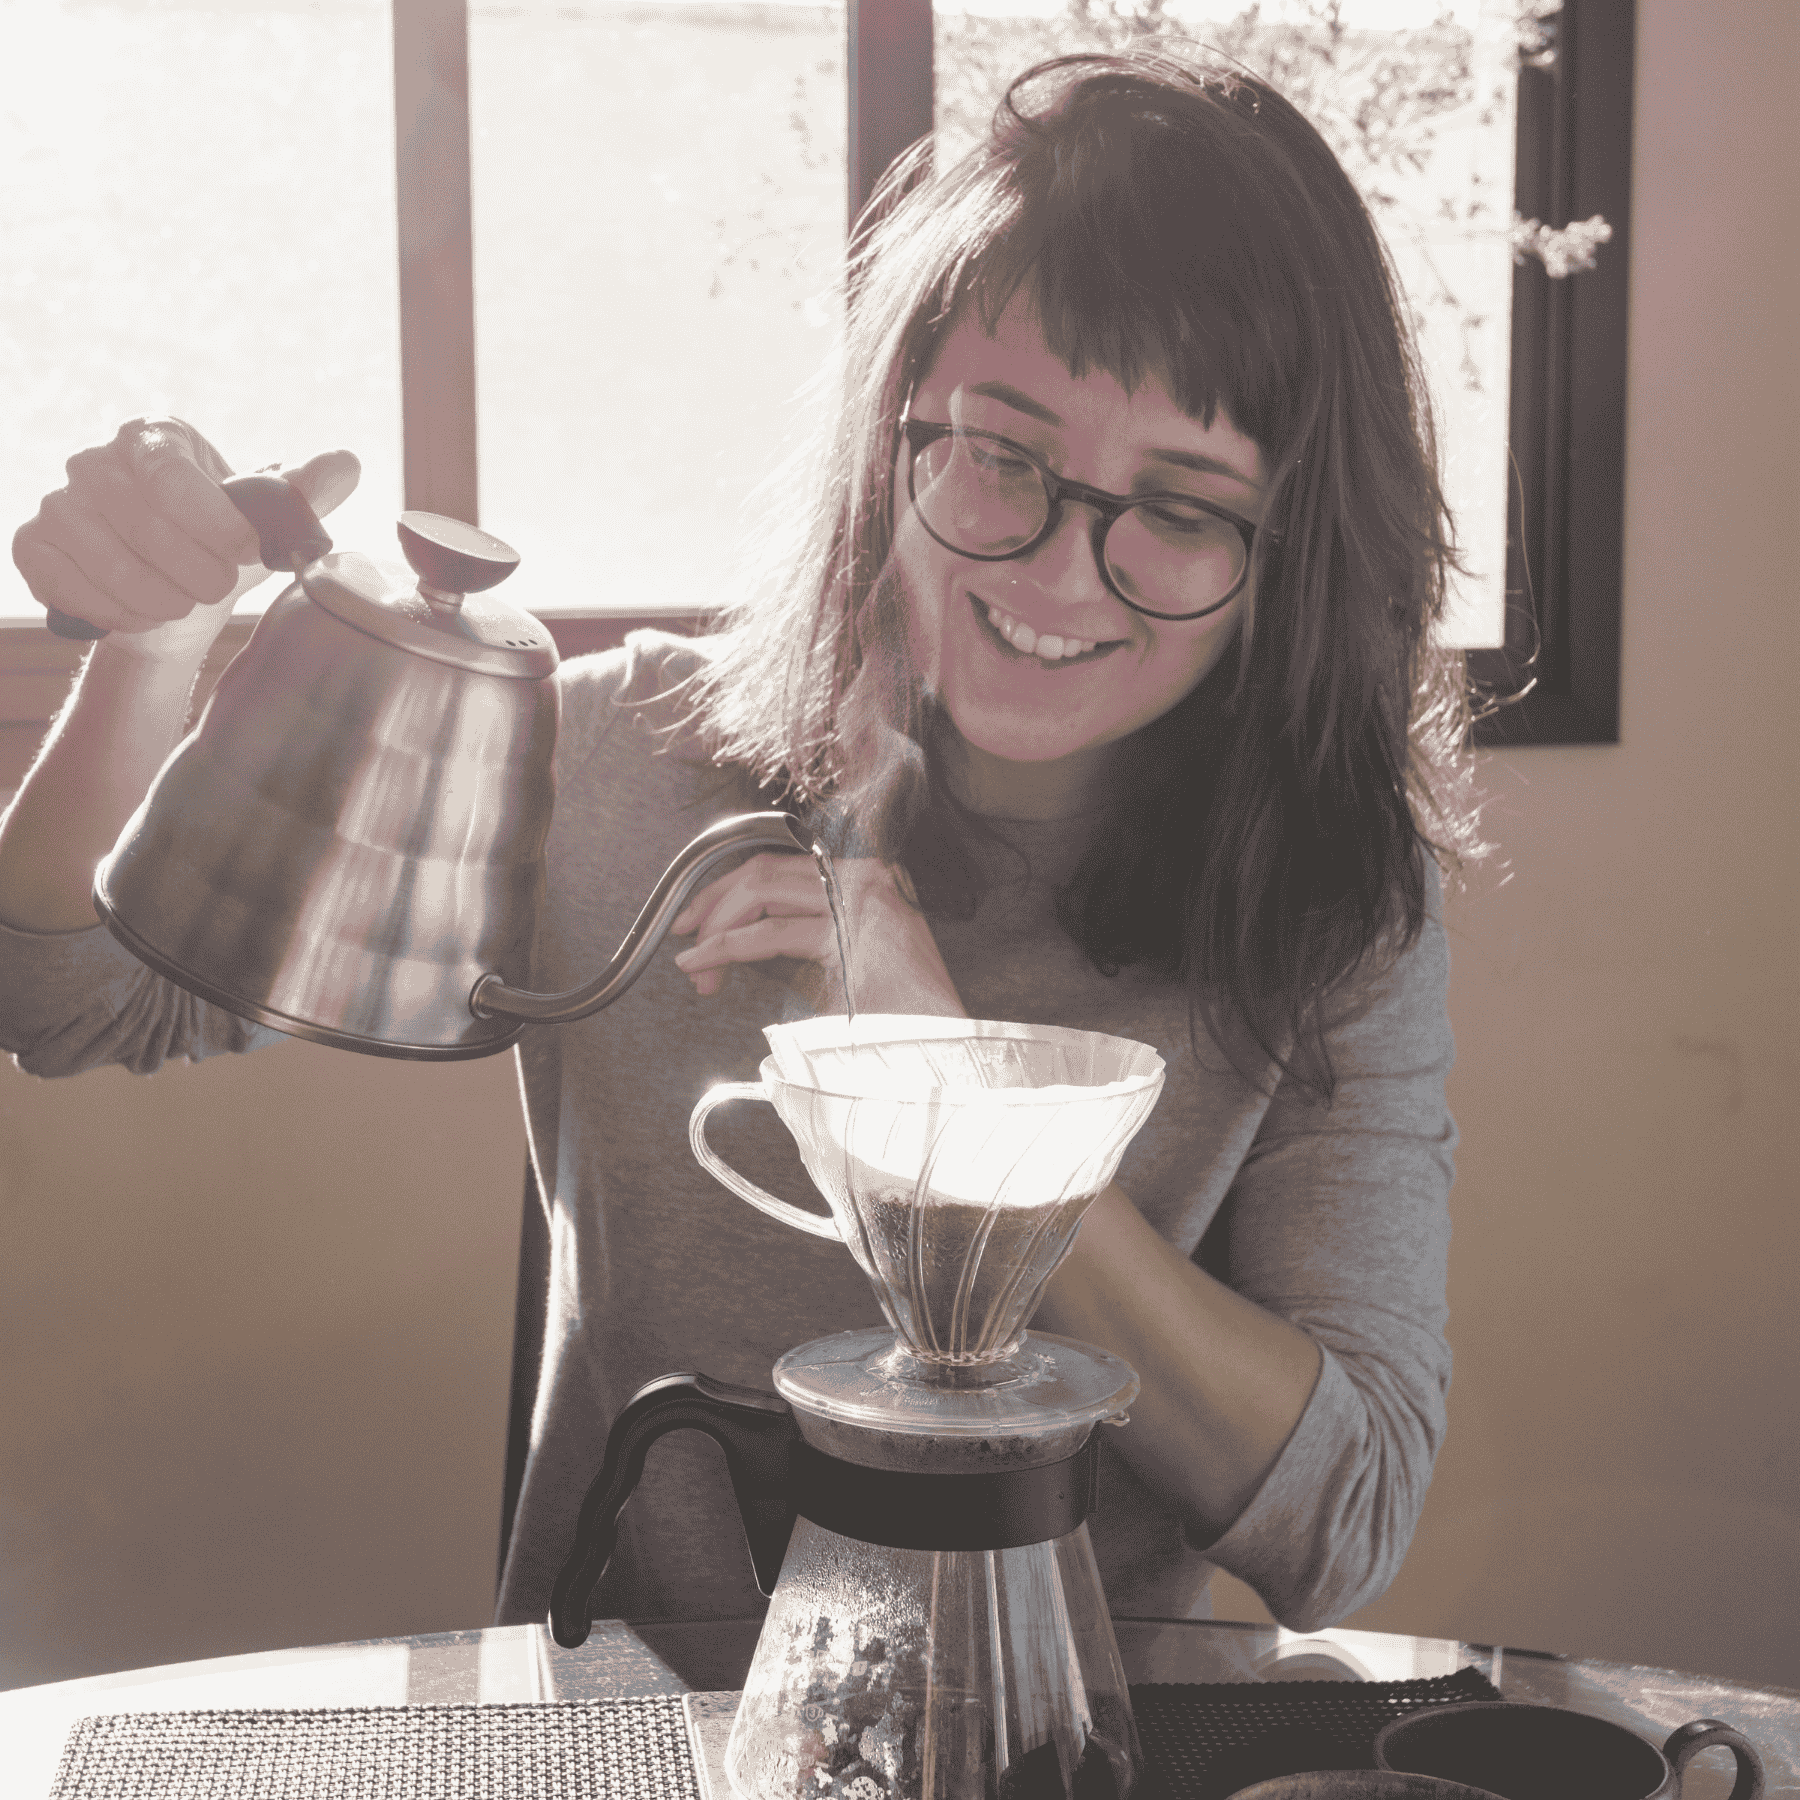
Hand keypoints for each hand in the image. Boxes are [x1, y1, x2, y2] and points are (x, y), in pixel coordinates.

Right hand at [11, 417, 359, 646]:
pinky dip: (115, 611)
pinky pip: (67, 584)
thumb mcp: (267, 526)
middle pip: (143, 523)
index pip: (174, 478)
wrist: (177, 605)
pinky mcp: (34, 545)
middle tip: (215, 587)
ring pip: (107, 561)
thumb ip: (303, 495)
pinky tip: (142, 613)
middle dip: (194, 571)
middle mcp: (96, 460)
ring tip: (182, 602)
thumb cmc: (223, 553)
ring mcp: (58, 501)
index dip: (215, 526)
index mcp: (155, 438)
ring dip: (159, 597)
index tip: (243, 553)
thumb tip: (346, 462)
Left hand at [670, 852, 965, 1017]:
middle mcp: (867, 874)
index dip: (730, 890)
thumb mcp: (843, 961)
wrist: (941, 1054)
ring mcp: (861, 896)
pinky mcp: (850, 928)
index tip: (700, 920)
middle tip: (684, 936)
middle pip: (764, 869)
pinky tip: (705, 964)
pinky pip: (770, 931)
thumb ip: (804, 935)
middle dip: (713, 902)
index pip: (781, 864)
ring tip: (694, 963)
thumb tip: (743, 933)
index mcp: (868, 876)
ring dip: (715, 925)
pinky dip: (727, 946)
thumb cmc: (899, 1020)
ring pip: (761, 889)